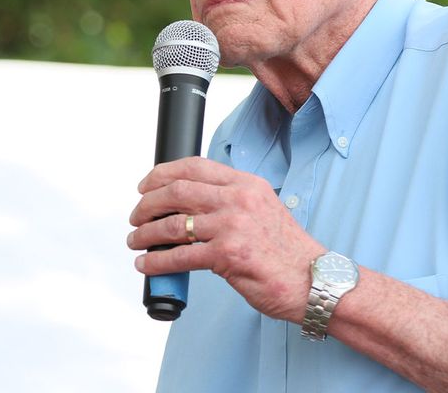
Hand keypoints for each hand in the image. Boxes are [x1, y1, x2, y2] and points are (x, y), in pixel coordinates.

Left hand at [127, 156, 325, 322]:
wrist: (311, 280)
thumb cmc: (286, 250)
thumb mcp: (263, 208)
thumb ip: (231, 201)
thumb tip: (190, 206)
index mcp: (246, 184)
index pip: (195, 166)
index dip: (162, 174)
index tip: (146, 185)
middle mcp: (238, 199)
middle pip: (177, 191)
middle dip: (147, 203)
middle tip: (137, 215)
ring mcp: (232, 226)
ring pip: (172, 224)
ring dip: (146, 233)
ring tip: (136, 240)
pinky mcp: (227, 254)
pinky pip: (180, 256)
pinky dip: (156, 261)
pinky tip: (147, 264)